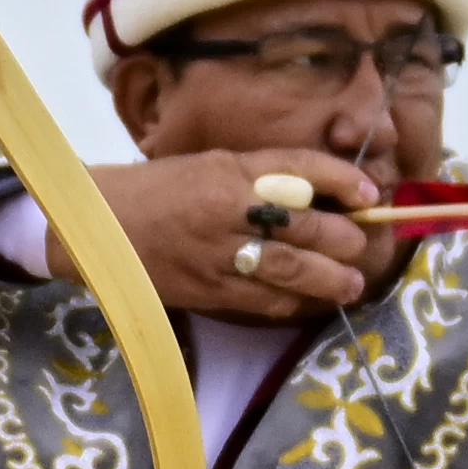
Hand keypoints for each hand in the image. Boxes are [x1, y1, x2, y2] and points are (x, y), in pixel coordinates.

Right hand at [101, 150, 383, 319]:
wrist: (98, 224)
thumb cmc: (157, 189)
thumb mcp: (210, 166)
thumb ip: (260, 178)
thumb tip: (318, 195)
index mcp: (229, 170)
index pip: (300, 169)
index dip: (342, 180)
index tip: (369, 193)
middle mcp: (228, 209)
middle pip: (304, 224)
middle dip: (344, 237)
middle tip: (362, 244)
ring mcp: (219, 253)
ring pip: (291, 267)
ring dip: (330, 277)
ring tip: (351, 283)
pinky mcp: (209, 290)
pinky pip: (264, 300)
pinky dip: (293, 301)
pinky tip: (308, 301)